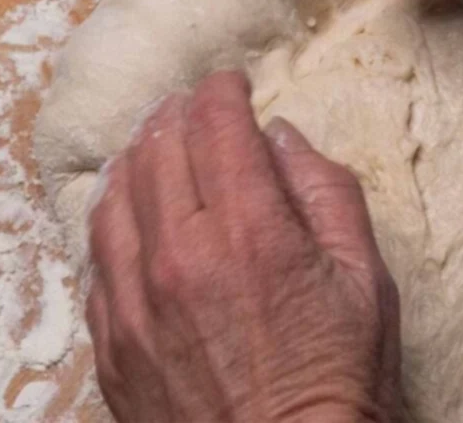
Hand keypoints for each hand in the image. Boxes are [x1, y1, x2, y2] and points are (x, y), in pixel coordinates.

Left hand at [86, 72, 401, 422]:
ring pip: (114, 193)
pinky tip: (127, 206)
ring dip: (137, 153)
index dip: (223, 89)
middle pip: (159, 147)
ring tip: (156, 141)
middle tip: (197, 106)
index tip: (233, 84)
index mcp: (251, 233)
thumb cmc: (338, 379)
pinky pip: (96, 254)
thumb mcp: (366, 279)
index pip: (217, 124)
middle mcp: (182, 256)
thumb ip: (326, 192)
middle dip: (179, 111)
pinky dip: (110, 213)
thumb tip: (283, 138)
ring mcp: (137, 301)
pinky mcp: (114, 340)